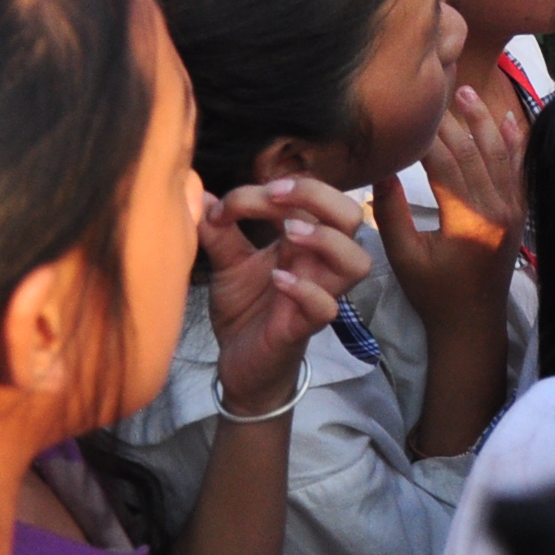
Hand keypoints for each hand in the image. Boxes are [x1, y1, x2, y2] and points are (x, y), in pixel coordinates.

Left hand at [203, 177, 373, 408]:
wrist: (238, 364)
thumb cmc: (244, 310)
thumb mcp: (227, 264)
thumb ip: (218, 232)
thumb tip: (198, 194)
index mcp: (304, 241)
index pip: (310, 198)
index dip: (272, 189)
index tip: (222, 207)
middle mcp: (319, 263)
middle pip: (352, 216)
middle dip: (317, 195)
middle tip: (274, 196)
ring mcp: (317, 294)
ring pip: (356, 261)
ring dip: (326, 239)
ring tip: (289, 234)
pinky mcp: (303, 327)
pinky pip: (325, 307)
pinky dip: (305, 289)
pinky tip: (277, 280)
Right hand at [374, 87, 525, 333]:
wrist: (474, 323)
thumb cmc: (433, 293)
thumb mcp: (404, 258)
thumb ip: (391, 215)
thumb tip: (379, 171)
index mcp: (467, 221)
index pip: (445, 166)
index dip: (426, 137)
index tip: (411, 113)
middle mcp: (496, 210)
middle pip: (473, 153)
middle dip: (455, 120)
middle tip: (440, 90)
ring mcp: (513, 210)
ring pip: (499, 155)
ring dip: (484, 122)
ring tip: (467, 93)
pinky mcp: (520, 212)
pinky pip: (519, 171)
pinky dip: (515, 143)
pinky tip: (509, 118)